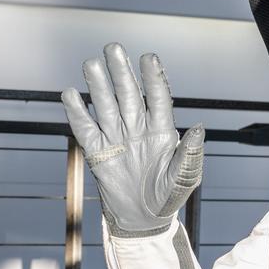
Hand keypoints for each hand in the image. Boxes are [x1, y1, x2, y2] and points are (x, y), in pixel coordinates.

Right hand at [61, 43, 204, 235]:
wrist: (143, 220)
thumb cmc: (168, 198)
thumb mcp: (184, 179)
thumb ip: (190, 154)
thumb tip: (198, 127)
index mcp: (162, 132)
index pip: (158, 99)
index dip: (154, 79)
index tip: (149, 58)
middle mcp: (138, 129)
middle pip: (128, 95)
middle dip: (120, 72)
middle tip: (112, 48)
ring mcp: (117, 139)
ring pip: (106, 107)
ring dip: (98, 86)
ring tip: (91, 64)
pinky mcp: (98, 153)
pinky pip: (86, 130)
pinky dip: (77, 113)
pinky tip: (70, 94)